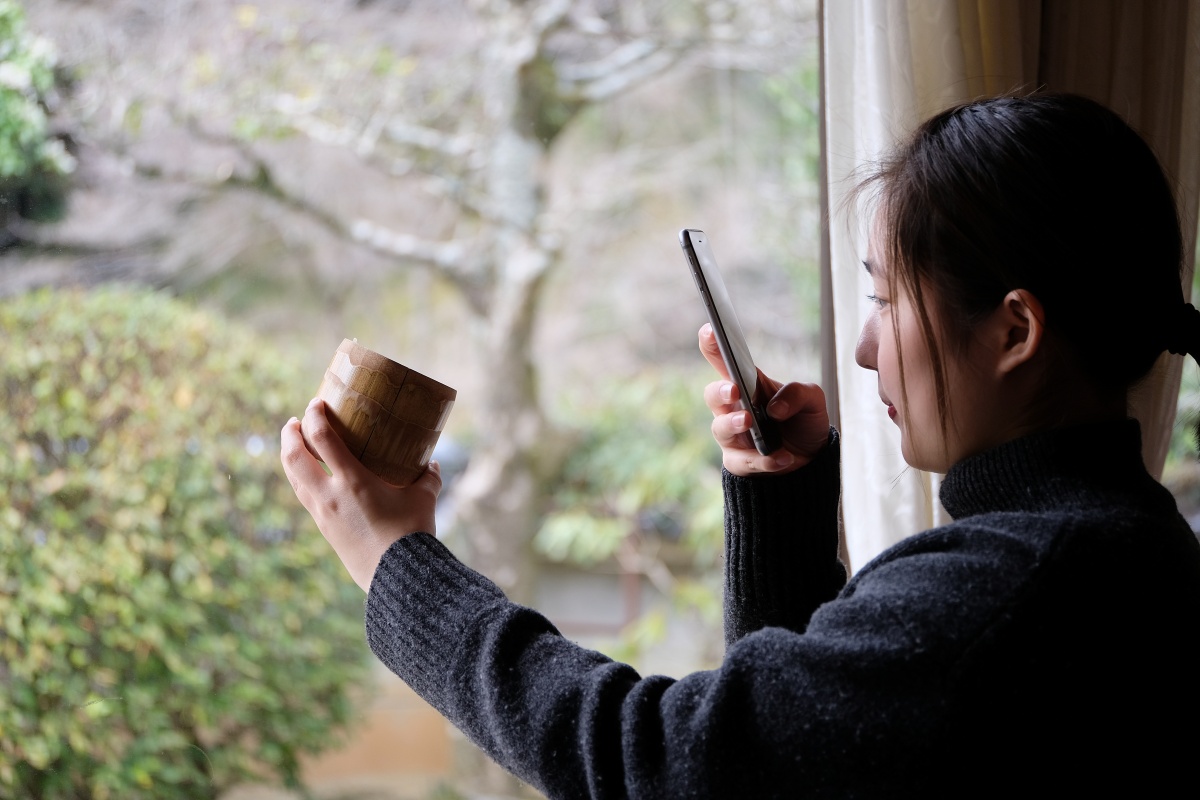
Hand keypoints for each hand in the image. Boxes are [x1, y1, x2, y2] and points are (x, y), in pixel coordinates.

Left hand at [280, 398, 441, 591]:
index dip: (315, 415)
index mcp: (352, 481)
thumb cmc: (411, 534)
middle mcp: (330, 495)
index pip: (322, 438)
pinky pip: (303, 496)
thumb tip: (431, 464)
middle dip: (290, 434)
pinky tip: (310, 476)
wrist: (396, 577)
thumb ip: (427, 477)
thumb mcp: (423, 499)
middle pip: (293, 456)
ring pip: (293, 478)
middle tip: (296, 421)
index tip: (317, 403)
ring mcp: (323, 514)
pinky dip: (300, 479)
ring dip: (289, 456)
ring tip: (295, 444)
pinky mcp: (324, 529)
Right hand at [699, 324, 829, 476]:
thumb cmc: (803, 421)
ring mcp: (733, 436)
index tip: (710, 330)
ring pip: (720, 428)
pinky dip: (764, 460)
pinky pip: (744, 461)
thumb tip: (775, 408)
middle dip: (720, 391)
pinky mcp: (739, 462)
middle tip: (734, 390)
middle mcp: (734, 408)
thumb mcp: (812, 400)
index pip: (725, 361)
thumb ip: (799, 393)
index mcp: (748, 384)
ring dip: (734, 424)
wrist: (812, 459)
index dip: (713, 346)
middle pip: (713, 395)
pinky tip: (782, 457)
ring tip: (751, 423)